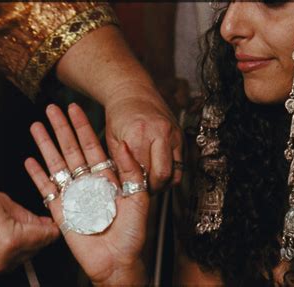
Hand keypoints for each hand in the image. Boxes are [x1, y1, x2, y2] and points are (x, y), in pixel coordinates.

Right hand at [0, 185, 58, 280]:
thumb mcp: (3, 202)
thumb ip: (27, 215)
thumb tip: (43, 222)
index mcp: (13, 240)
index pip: (47, 237)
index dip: (54, 228)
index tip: (56, 223)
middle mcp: (4, 260)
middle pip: (36, 250)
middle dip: (39, 236)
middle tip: (38, 222)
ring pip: (21, 259)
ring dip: (24, 246)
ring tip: (14, 228)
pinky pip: (4, 265)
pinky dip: (7, 254)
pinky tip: (0, 239)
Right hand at [25, 103, 148, 283]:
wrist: (117, 262)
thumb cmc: (132, 235)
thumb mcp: (139, 199)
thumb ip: (131, 172)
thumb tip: (123, 145)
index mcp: (108, 179)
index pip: (93, 146)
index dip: (84, 127)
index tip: (76, 109)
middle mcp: (89, 183)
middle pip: (72, 150)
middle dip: (61, 128)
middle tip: (51, 108)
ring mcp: (73, 195)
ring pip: (57, 164)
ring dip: (46, 145)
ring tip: (37, 126)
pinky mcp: (60, 210)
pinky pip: (46, 189)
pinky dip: (37, 175)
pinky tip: (30, 160)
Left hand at [54, 25, 183, 191]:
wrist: (133, 92)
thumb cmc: (119, 115)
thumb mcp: (111, 140)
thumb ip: (119, 164)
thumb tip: (124, 187)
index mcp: (138, 135)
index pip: (141, 173)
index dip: (136, 186)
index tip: (131, 191)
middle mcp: (159, 134)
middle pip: (162, 175)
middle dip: (153, 188)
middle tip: (143, 191)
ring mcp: (173, 134)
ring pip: (175, 172)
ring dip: (164, 183)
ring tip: (151, 183)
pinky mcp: (180, 136)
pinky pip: (181, 163)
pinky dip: (172, 172)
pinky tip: (159, 172)